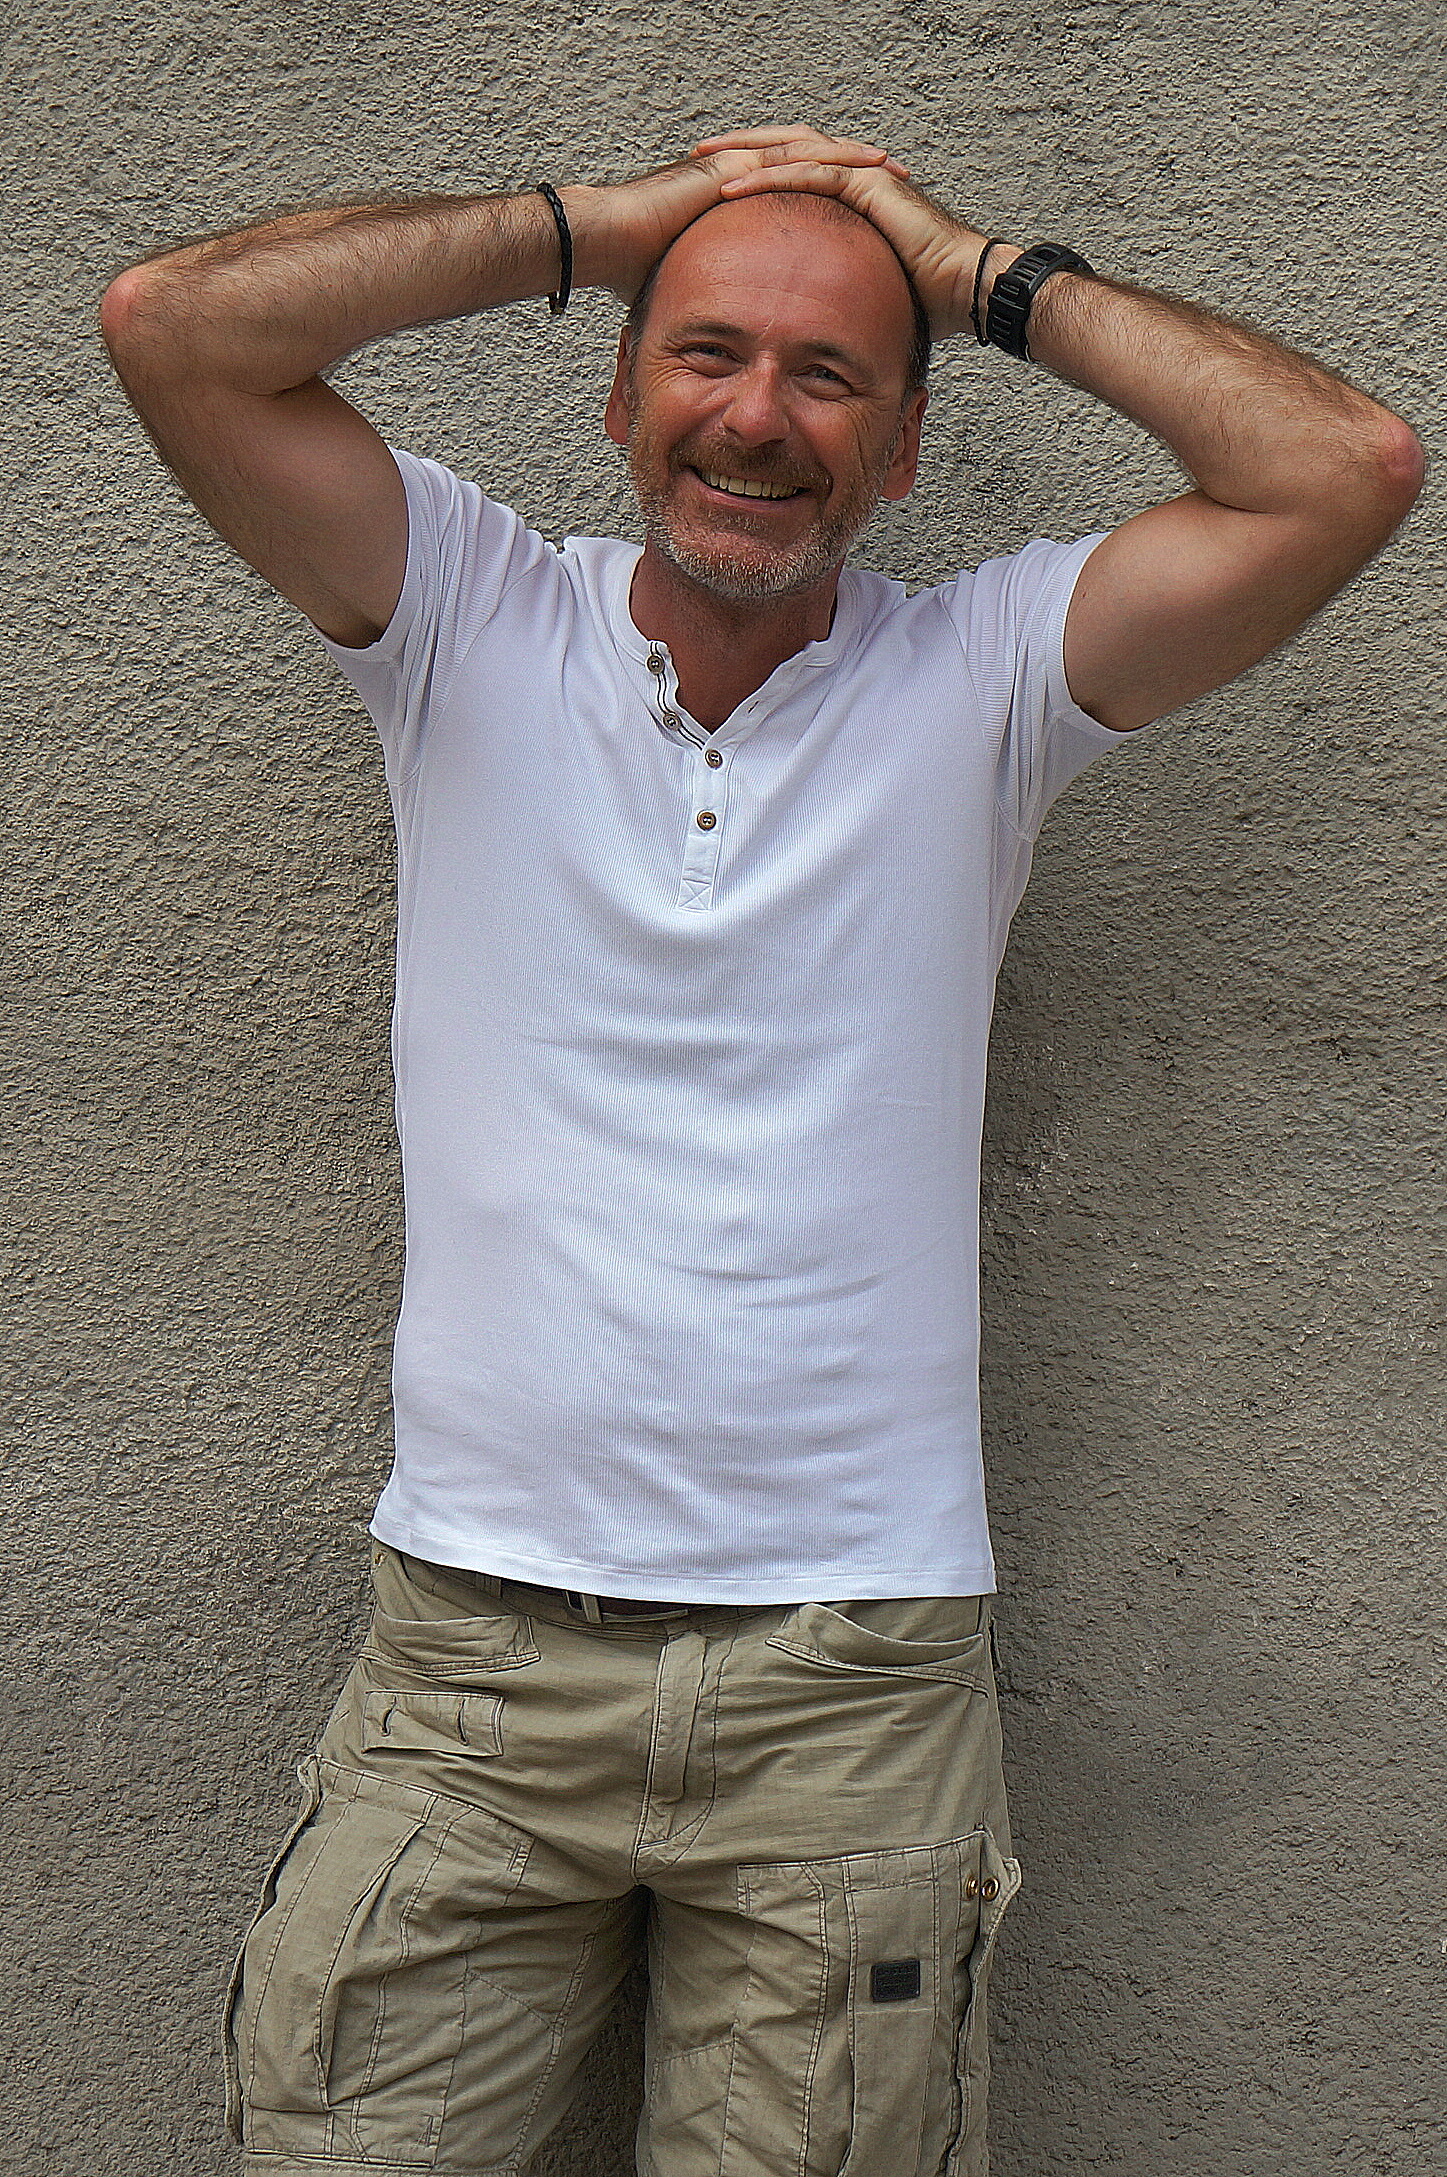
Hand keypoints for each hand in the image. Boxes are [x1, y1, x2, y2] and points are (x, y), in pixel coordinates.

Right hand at [567, 131, 912, 305]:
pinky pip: (787, 156)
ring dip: (851, 157)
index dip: (833, 197)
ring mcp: (734, 166)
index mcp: (733, 200)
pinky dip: (826, 159)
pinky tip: (858, 165)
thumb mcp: (683, 292)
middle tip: (895, 180)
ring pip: (807, 149)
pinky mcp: (728, 168)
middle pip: (810, 162)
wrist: (599, 244)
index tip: (869, 212)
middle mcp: (737, 175)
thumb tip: (713, 349)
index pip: (793, 191)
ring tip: (889, 167)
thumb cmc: (626, 270)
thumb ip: (704, 307)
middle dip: (854, 169)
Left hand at [694, 125, 996, 337]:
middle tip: (700, 154)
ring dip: (746, 154)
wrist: (970, 290)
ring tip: (707, 160)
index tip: (717, 183)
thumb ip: (841, 290)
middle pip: (788, 148)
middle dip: (742, 150)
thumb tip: (816, 323)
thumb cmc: (931, 299)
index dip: (756, 172)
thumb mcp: (867, 291)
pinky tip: (734, 185)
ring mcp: (865, 175)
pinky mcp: (870, 183)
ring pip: (793, 150)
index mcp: (855, 196)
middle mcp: (858, 175)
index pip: (797, 171)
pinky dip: (771, 176)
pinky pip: (811, 172)